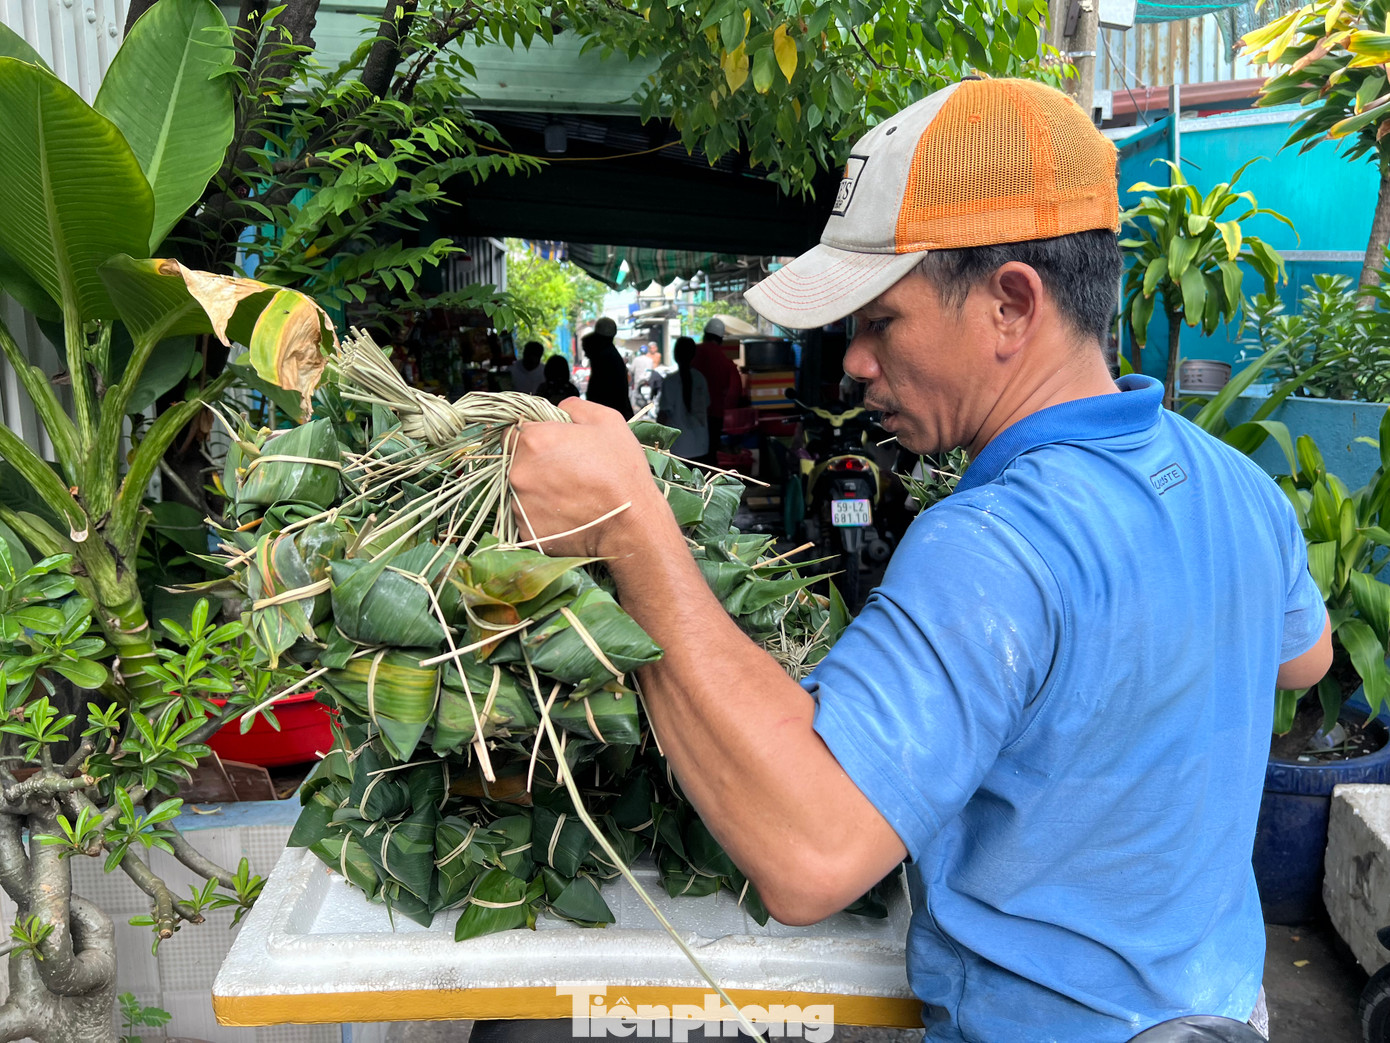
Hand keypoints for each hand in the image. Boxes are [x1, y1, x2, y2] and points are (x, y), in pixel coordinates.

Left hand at [508, 398, 664, 557]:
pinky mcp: (526, 531)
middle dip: (536, 465)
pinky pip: (528, 518)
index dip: (533, 438)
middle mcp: (519, 472)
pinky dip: (543, 516)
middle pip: (516, 463)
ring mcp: (519, 505)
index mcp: (533, 440)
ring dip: (539, 491)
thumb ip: (575, 407)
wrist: (630, 525)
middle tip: (567, 473)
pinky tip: (568, 513)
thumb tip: (561, 408)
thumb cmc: (621, 472)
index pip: (512, 432)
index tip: (551, 448)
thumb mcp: (608, 421)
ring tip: (571, 496)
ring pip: (521, 492)